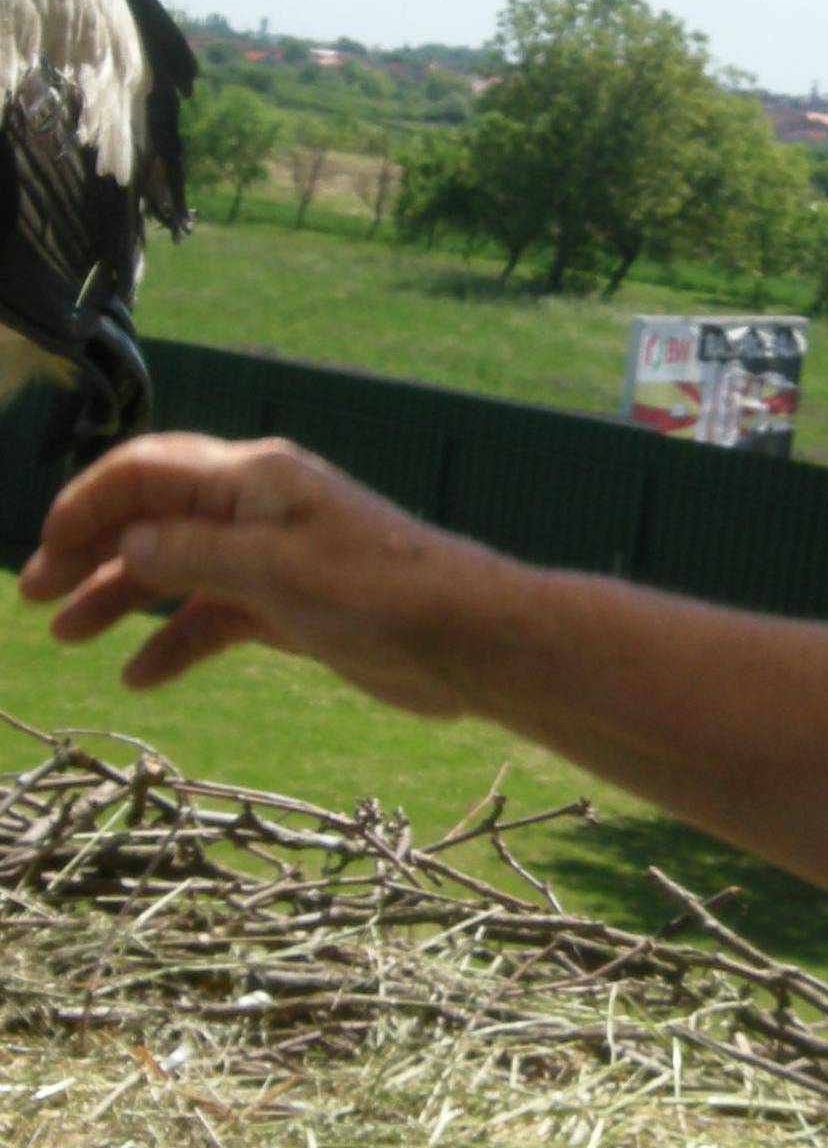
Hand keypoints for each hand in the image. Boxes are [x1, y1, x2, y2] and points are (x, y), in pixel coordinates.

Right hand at [19, 434, 500, 715]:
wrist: (466, 640)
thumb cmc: (380, 593)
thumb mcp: (274, 572)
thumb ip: (193, 556)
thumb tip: (125, 544)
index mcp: (254, 479)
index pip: (150, 471)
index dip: (89, 502)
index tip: (45, 548)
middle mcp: (259, 511)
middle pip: (154, 518)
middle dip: (92, 550)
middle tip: (35, 597)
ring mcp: (275, 559)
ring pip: (179, 569)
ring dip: (123, 597)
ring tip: (67, 637)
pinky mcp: (292, 607)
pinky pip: (216, 615)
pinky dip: (177, 640)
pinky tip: (141, 676)